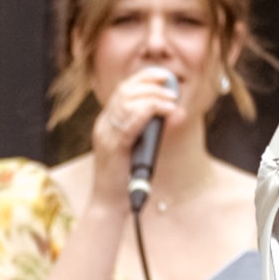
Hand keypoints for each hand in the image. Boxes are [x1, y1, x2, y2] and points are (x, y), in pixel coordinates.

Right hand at [85, 55, 185, 214]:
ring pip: (127, 103)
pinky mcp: (113, 147)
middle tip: (171, 88)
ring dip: (153, 96)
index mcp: (107, 123)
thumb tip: (174, 111)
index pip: (123, 90)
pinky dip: (149, 111)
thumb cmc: (125, 179)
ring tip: (170, 100)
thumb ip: (153, 129)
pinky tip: (163, 109)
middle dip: (150, 84)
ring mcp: (106, 136)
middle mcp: (103, 125)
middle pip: (125, 91)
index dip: (143, 78)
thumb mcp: (140, 148)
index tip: (163, 75)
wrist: (109, 204)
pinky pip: (130, 122)